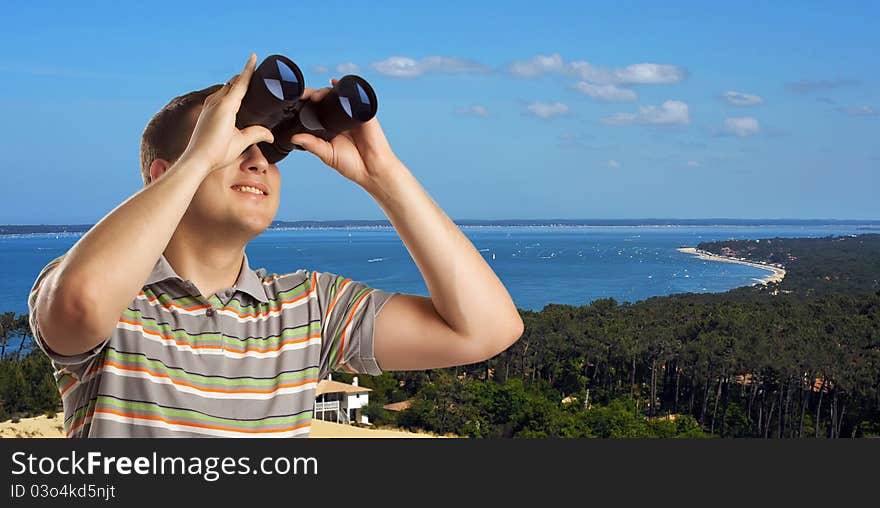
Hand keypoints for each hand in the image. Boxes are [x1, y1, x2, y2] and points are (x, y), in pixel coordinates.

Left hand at [178, 53, 274, 173]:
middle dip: (245, 76)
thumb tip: (271, 135)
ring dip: (236, 84)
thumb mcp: (241, 142)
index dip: (249, 69)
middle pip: (233, 82)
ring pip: (225, 88)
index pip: (241, 82)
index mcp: (227, 106)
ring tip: (248, 85)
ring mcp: (209, 105)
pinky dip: (229, 92)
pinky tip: (234, 99)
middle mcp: (216, 101)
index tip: (254, 56)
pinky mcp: (206, 111)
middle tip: (258, 74)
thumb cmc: (218, 152)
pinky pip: (219, 95)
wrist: (196, 159)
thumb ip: (257, 133)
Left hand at [291, 78, 399, 187]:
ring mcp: (353, 113)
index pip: (317, 110)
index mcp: (331, 127)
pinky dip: (345, 87)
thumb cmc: (352, 164)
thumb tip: (294, 138)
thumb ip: (312, 145)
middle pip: (326, 99)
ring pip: (338, 95)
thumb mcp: (327, 154)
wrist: (372, 170)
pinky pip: (355, 96)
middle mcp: (341, 118)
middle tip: (304, 96)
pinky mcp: (364, 112)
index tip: (295, 101)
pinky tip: (336, 83)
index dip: (307, 103)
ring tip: (316, 96)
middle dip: (313, 94)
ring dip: (325, 91)